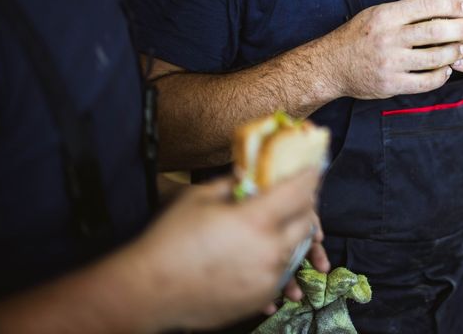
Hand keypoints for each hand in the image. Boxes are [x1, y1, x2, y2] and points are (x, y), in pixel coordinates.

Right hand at [131, 169, 321, 329]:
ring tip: (280, 222)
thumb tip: (253, 173)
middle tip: (299, 194)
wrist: (147, 290)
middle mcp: (269, 250)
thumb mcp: (200, 197)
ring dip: (293, 233)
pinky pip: (280, 272)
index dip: (310, 175)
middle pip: (305, 222)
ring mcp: (267, 277)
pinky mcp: (259, 297)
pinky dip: (278, 258)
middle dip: (307, 204)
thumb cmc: (169, 239)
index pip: (298, 191)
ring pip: (296, 249)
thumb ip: (234, 182)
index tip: (315, 166)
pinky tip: (264, 250)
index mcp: (256, 220)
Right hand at [321, 0, 462, 98]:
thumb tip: (440, 3)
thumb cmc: (358, 36)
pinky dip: (441, 76)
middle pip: (435, 32)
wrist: (331, 66)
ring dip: (454, 53)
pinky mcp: (391, 84)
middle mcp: (389, 38)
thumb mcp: (376, 14)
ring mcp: (391, 63)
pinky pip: (425, 82)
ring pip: (435, 58)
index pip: (426, 6)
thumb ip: (404, 10)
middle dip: (462, 30)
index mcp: (386, 16)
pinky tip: (447, 69)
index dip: (451, 5)